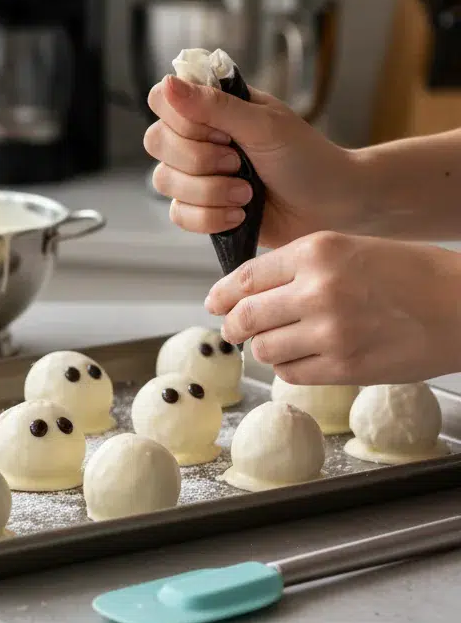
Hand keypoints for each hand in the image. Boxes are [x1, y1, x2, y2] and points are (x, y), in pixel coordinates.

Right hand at [144, 75, 361, 248]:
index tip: (219, 131)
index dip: (181, 119)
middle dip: (199, 160)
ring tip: (247, 193)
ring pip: (164, 181)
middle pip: (156, 142)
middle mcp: (198, 138)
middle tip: (238, 162)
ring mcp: (197, 174)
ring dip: (209, 192)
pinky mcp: (201, 208)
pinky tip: (240, 213)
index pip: (162, 100)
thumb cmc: (307, 159)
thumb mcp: (265, 125)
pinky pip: (178, 214)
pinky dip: (210, 217)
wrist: (333, 207)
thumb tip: (169, 82)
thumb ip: (215, 105)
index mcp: (212, 107)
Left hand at [206, 231, 460, 385]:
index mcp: (316, 252)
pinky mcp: (346, 367)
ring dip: (263, 348)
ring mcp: (331, 332)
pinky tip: (304, 357)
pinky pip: (292, 373)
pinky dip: (289, 368)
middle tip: (233, 329)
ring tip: (278, 342)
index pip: (245, 277)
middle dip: (233, 325)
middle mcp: (318, 290)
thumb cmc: (409, 273)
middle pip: (245, 316)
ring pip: (264, 348)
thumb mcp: (348, 249)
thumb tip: (244, 289)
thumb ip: (297, 265)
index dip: (222, 294)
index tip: (214, 303)